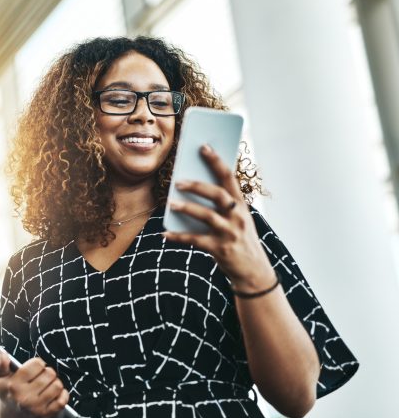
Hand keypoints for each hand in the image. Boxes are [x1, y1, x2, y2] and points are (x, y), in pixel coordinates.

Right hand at [0, 352, 69, 417]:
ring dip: (55, 382)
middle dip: (47, 371)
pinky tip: (55, 392)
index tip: (35, 366)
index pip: (36, 365)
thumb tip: (3, 354)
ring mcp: (37, 407)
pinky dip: (62, 394)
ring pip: (57, 386)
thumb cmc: (8, 396)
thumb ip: (1, 365)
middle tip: (42, 375)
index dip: (38, 363)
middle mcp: (25, 397)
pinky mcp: (46, 414)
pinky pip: (62, 401)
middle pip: (49, 374)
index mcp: (14, 385)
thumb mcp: (0, 380)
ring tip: (47, 383)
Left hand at [162, 144, 275, 290]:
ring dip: (187, 208)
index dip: (217, 161)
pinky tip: (165, 234)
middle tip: (178, 181)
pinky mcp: (220, 249)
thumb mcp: (237, 218)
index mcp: (241, 205)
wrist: (253, 271)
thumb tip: (192, 184)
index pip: (229, 178)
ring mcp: (229, 233)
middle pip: (217, 194)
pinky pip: (195, 240)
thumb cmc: (239, 238)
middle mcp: (237, 216)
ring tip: (171, 203)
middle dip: (197, 186)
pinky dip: (178, 237)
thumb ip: (221, 204)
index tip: (204, 147)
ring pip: (206, 216)